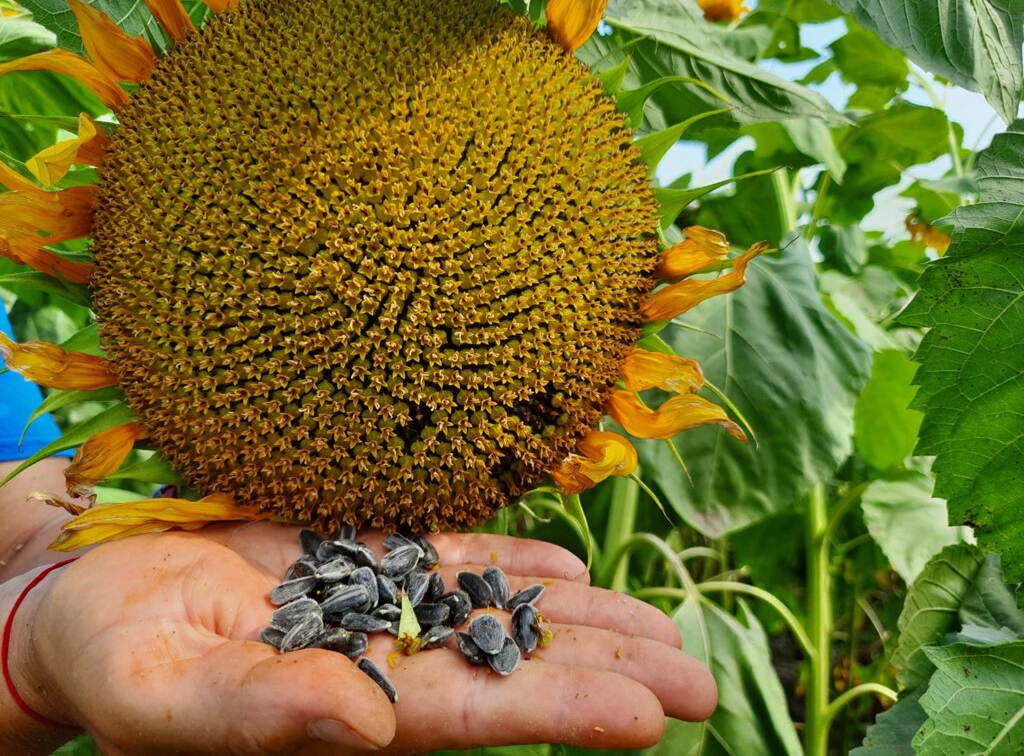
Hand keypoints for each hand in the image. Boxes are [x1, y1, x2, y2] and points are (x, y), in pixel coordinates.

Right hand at [18, 523, 714, 755]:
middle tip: (699, 678)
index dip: (560, 712)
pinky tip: (567, 565)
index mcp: (345, 705)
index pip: (472, 713)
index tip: (650, 715)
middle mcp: (379, 658)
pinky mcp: (358, 553)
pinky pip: (449, 555)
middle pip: (509, 663)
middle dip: (603, 670)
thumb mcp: (164, 693)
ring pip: (497, 609)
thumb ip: (265, 716)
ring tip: (665, 631)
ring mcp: (377, 601)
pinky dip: (510, 558)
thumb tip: (364, 722)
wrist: (82, 589)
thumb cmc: (103, 651)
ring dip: (580, 619)